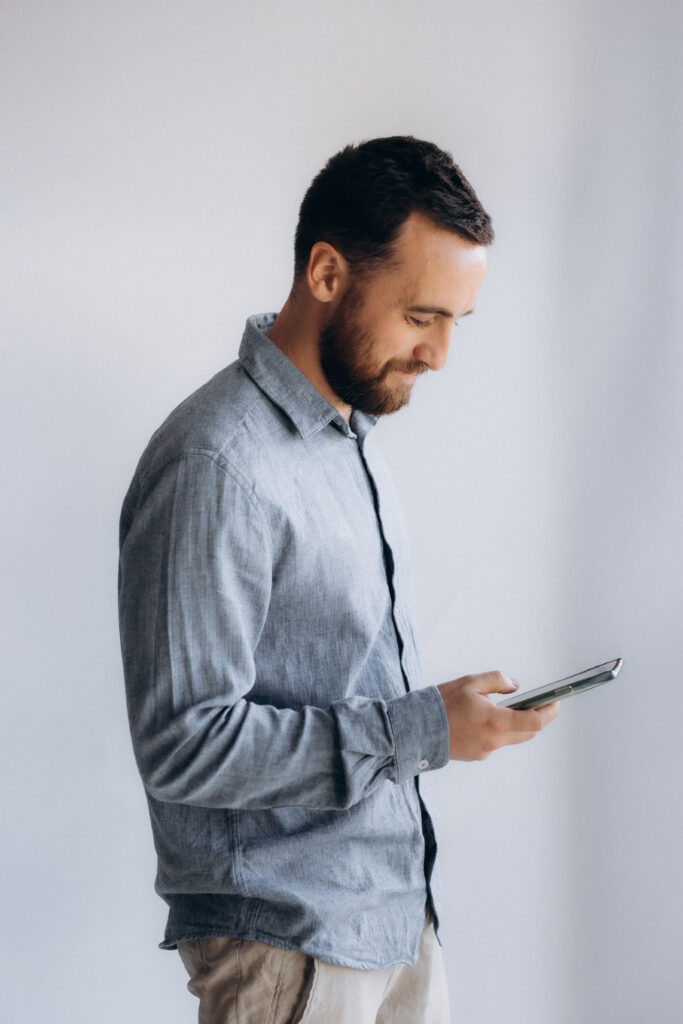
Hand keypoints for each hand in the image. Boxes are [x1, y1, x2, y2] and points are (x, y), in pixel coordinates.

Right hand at [436, 671, 558, 760]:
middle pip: (527, 733)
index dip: (549, 712)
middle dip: (534, 718)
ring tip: (506, 706)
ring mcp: (485, 751)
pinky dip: (497, 730)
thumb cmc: (441, 704)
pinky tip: (485, 718)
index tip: (555, 702)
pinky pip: (495, 742)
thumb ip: (497, 681)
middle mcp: (494, 741)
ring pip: (511, 738)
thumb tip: (515, 686)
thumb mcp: (470, 683)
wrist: (416, 730)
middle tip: (535, 702)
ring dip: (514, 724)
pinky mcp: (476, 756)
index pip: (534, 722)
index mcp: (495, 722)